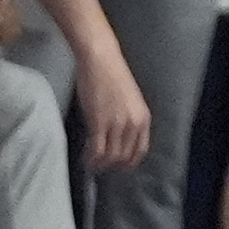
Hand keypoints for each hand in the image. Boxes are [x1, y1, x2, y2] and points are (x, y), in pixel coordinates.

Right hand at [75, 43, 151, 172]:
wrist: (101, 61)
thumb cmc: (112, 77)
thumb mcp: (129, 102)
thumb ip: (127, 120)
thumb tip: (118, 139)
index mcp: (144, 118)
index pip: (140, 150)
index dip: (128, 162)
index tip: (117, 165)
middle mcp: (134, 123)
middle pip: (124, 157)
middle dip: (111, 165)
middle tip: (99, 167)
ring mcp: (117, 124)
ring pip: (110, 157)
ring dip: (99, 164)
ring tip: (90, 164)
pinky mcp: (100, 122)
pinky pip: (97, 150)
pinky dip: (90, 159)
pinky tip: (85, 159)